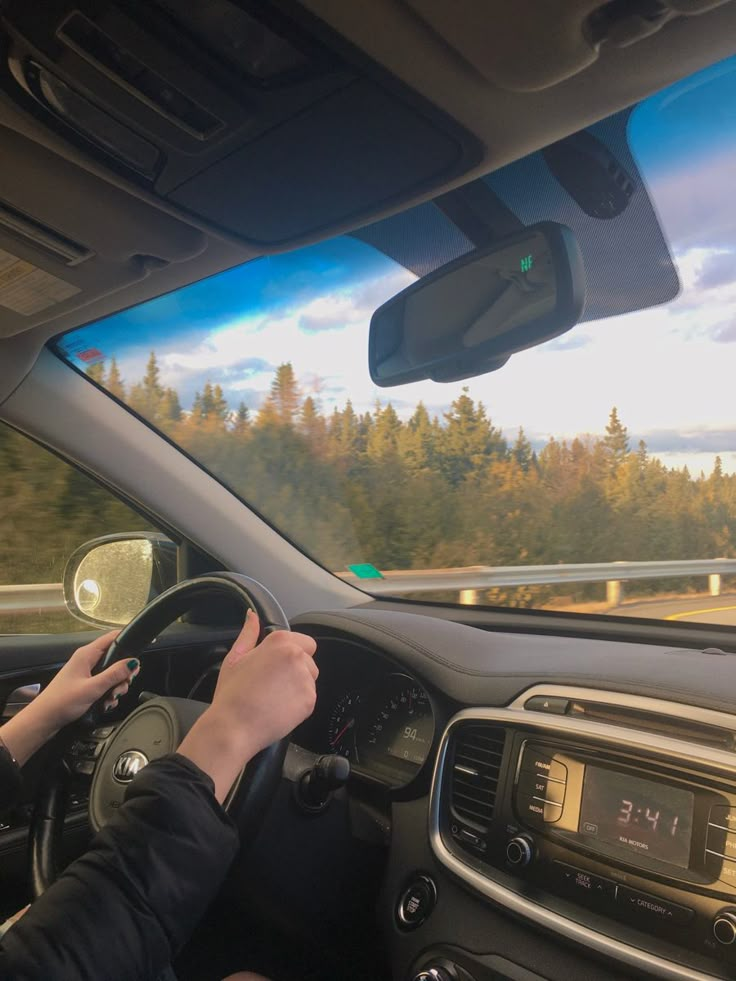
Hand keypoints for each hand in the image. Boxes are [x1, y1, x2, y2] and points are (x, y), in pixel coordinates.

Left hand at [0, 632, 139, 765]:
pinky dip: (108, 695)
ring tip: (111, 699)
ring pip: (111, 675)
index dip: (128, 642)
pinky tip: (105, 704)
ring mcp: (86, 673)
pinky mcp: (85, 685)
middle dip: (123, 674)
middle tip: (122, 686)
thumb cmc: (62, 701)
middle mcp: (87, 661)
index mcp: (87, 655)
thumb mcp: (93, 687)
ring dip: (116, 687)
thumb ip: (114, 674)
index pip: (112, 638)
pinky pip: (104, 685)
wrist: (44, 720)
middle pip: (115, 660)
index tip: (141, 650)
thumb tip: (133, 662)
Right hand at [178, 610, 317, 800]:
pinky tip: (279, 708)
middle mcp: (296, 656)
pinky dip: (299, 704)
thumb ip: (249, 634)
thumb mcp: (235, 658)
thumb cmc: (232, 693)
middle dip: (297, 670)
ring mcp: (305, 678)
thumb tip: (252, 615)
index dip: (291, 654)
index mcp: (280, 642)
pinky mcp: (310, 699)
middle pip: (309, 660)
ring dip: (298, 686)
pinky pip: (309, 698)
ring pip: (310, 679)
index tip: (276, 667)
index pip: (305, 642)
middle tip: (273, 684)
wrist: (234, 726)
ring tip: (275, 697)